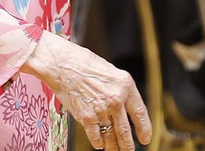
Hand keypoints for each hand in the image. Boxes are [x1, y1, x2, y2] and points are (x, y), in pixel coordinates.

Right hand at [21, 32, 150, 150]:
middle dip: (128, 145)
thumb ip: (118, 90)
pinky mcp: (87, 117)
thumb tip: (123, 108)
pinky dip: (98, 143)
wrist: (60, 63)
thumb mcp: (109, 72)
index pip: (140, 113)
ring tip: (113, 150)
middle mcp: (116, 99)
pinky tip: (99, 144)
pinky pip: (96, 137)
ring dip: (113, 147)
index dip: (144, 129)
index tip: (144, 139)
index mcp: (125, 85)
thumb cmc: (82, 63)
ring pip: (111, 137)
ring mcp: (102, 110)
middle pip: (125, 131)